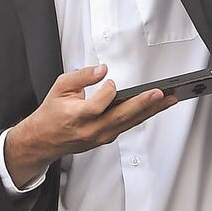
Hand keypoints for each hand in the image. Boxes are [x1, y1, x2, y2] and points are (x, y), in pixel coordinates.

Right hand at [4, 64, 176, 186]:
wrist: (42, 140)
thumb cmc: (51, 114)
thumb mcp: (59, 88)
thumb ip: (81, 76)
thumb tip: (102, 70)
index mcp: (76, 117)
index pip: (97, 107)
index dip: (106, 93)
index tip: (111, 81)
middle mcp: (90, 130)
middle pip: (120, 118)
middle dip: (142, 105)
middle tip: (160, 94)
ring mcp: (100, 137)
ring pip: (129, 123)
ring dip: (151, 111)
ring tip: (169, 99)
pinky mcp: (106, 138)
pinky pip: (128, 126)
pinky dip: (143, 115)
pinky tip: (156, 106)